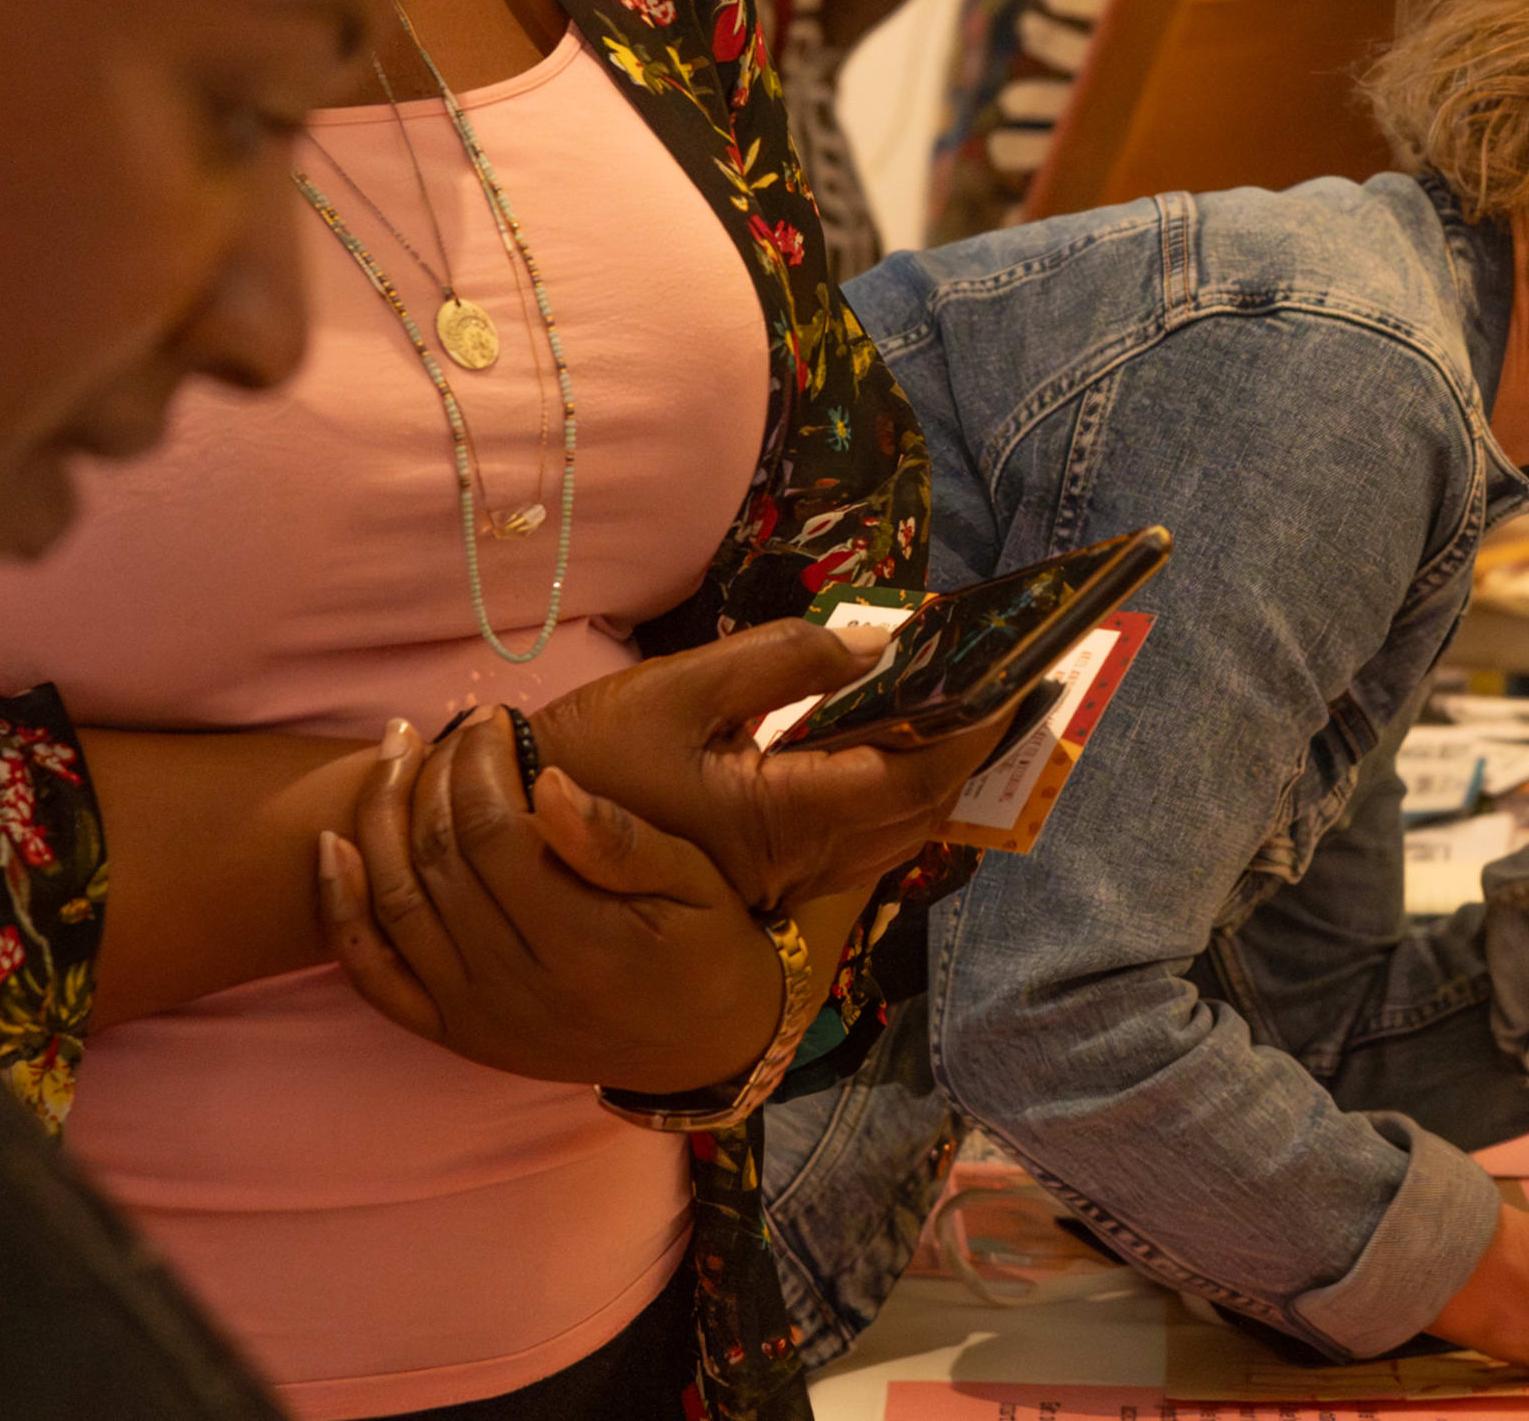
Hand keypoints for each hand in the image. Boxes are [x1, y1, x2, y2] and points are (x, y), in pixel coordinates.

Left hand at [318, 711, 777, 1089]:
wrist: (702, 1046)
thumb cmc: (708, 947)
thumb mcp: (692, 884)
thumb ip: (618, 839)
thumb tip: (548, 781)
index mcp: (582, 944)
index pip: (492, 833)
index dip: (478, 764)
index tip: (492, 719)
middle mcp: (515, 987)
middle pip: (436, 860)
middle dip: (432, 776)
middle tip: (448, 727)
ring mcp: (475, 1016)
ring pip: (393, 904)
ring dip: (379, 819)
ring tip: (392, 756)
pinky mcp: (452, 1032)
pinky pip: (373, 973)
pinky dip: (342, 911)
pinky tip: (334, 847)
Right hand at [525, 621, 1012, 914]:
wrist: (514, 836)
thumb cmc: (589, 756)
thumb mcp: (682, 688)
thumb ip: (784, 661)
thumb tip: (878, 647)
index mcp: (784, 818)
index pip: (916, 775)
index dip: (973, 727)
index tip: (1014, 675)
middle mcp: (800, 864)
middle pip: (923, 811)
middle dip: (972, 748)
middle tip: (1008, 681)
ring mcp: (788, 881)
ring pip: (898, 834)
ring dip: (940, 773)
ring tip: (967, 704)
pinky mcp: (771, 879)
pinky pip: (862, 843)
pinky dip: (898, 793)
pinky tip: (898, 744)